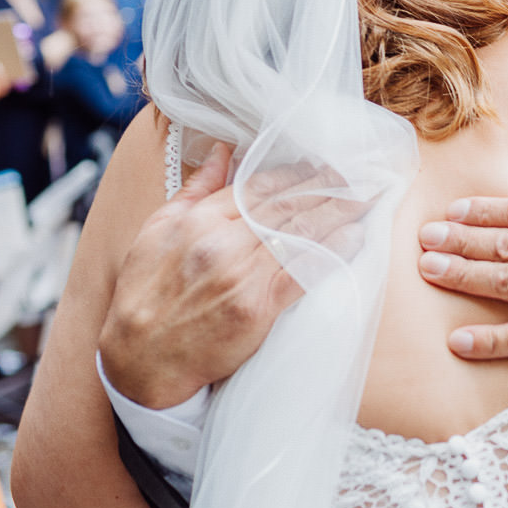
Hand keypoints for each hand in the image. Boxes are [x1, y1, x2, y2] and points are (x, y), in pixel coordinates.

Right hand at [98, 144, 367, 407]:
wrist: (140, 358)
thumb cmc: (145, 293)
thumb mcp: (157, 229)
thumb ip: (196, 188)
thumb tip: (223, 149)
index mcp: (200, 219)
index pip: (260, 186)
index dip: (297, 174)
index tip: (323, 167)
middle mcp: (223, 242)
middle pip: (287, 205)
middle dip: (327, 188)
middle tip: (358, 175)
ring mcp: (242, 275)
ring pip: (301, 234)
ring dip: (339, 214)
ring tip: (367, 199)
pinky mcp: (258, 308)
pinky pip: (304, 273)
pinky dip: (332, 253)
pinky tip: (355, 238)